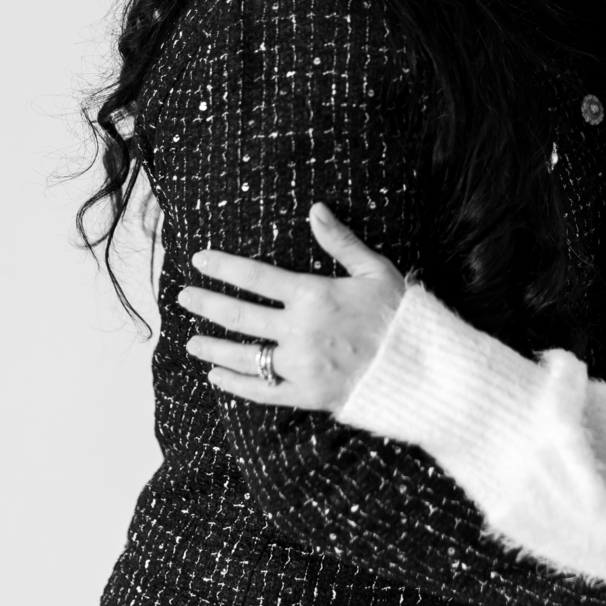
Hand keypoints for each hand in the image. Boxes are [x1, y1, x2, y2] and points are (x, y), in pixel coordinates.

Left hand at [178, 205, 406, 410]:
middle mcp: (299, 331)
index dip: (224, 267)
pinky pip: (261, 391)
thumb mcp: (374, 270)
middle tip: (184, 297)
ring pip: (243, 356)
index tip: (199, 261)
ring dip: (213, 347)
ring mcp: (300, 366)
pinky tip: (217, 377)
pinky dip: (235, 385)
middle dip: (207, 304)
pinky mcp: (306, 395)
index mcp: (313, 295)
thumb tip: (314, 209)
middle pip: (240, 315)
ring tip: (191, 341)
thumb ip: (340, 241)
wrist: (422, 369)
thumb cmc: (400, 314)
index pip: (255, 277)